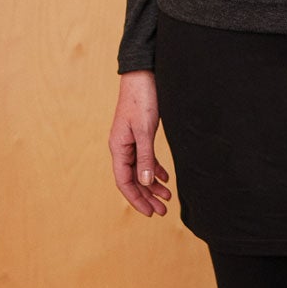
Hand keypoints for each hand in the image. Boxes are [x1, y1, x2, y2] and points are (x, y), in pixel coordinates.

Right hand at [110, 71, 172, 216]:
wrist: (142, 74)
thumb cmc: (141, 99)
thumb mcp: (145, 130)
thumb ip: (145, 157)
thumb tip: (145, 183)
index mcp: (118, 147)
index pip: (124, 181)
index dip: (136, 199)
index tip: (150, 213)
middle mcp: (122, 147)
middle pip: (132, 179)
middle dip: (147, 197)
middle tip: (162, 211)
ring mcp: (131, 141)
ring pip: (140, 170)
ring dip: (152, 185)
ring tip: (168, 198)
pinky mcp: (140, 134)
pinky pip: (146, 158)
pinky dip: (155, 169)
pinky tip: (165, 178)